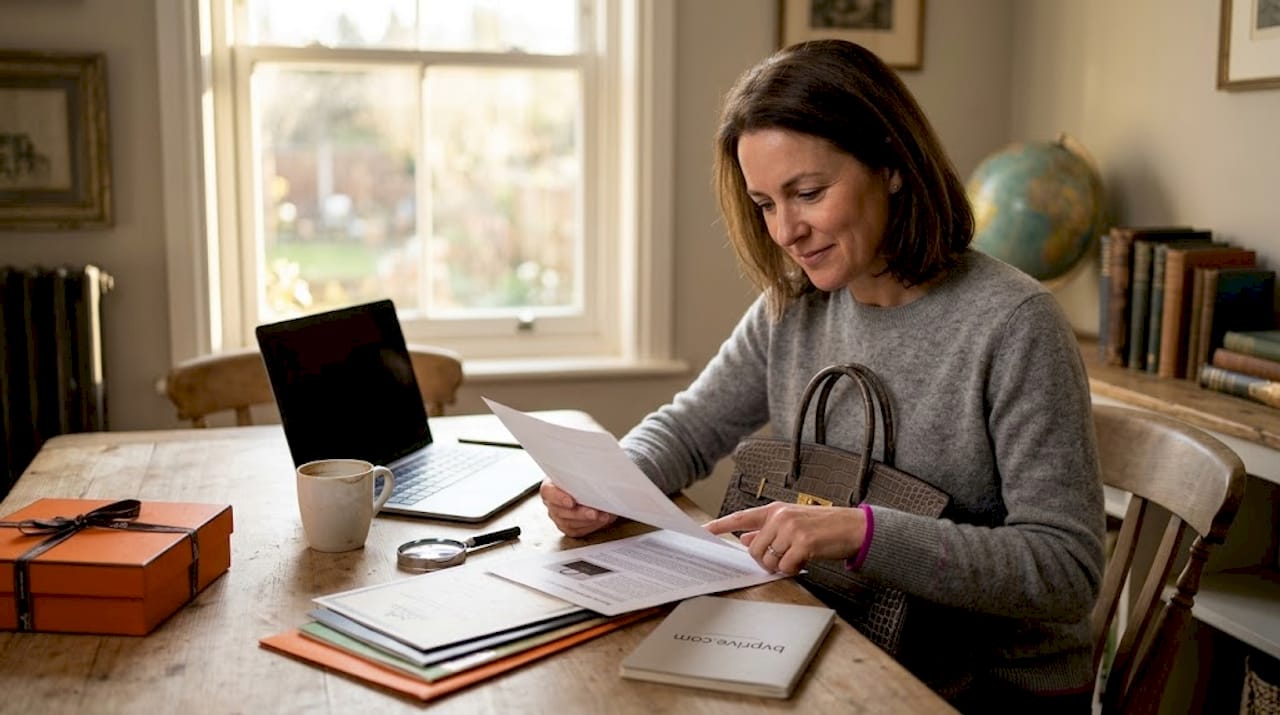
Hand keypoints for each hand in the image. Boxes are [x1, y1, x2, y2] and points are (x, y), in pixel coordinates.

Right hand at [540, 479, 616, 536]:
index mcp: (550, 485)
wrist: (593, 488)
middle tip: (594, 512)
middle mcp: (551, 503)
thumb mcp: (583, 471)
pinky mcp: (567, 527)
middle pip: (559, 511)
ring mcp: (558, 516)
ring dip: (588, 521)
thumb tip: (597, 475)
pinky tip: (601, 520)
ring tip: (603, 516)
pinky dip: (590, 526)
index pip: (548, 492)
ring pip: (568, 523)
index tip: (571, 502)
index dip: (558, 498)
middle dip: (579, 513)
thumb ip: (584, 473)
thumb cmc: (585, 478)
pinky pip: (577, 531)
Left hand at [704, 502, 865, 574]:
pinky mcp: (803, 542)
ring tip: (796, 557)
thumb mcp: (791, 523)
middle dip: (764, 560)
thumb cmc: (822, 526)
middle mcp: (780, 517)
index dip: (720, 525)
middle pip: (754, 548)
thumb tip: (745, 538)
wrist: (852, 527)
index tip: (703, 531)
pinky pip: (785, 566)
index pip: (740, 518)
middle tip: (781, 559)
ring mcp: (791, 528)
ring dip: (780, 565)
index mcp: (775, 510)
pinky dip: (793, 569)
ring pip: (769, 559)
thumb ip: (767, 530)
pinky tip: (804, 560)